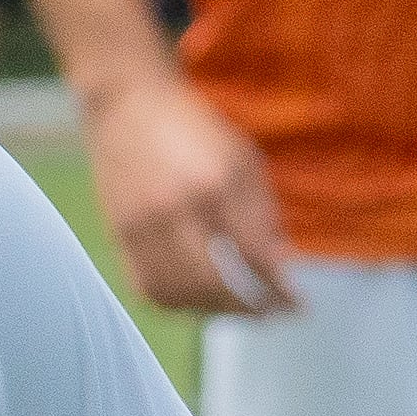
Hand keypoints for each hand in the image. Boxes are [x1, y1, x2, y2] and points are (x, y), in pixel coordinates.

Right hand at [93, 64, 299, 318]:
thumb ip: (261, 212)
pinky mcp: (119, 234)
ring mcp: (141, 225)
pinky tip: (200, 300)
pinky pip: (150, 289)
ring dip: (216, 311)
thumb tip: (280, 265)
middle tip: (271, 312)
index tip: (297, 304)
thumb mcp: (241, 157)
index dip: (278, 288)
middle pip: (215, 284)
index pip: (252, 255)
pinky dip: (180, 304)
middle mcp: (175, 209)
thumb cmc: (192, 128)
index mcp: (213, 183)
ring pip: (181, 294)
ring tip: (239, 308)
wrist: (127, 103)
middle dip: (250, 308)